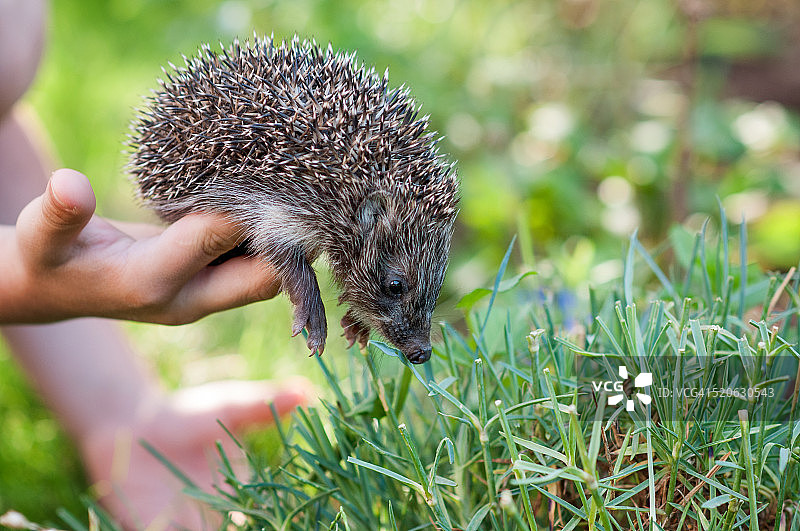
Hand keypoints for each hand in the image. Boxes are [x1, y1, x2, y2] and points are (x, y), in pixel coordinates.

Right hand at [1, 168, 278, 324]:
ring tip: (302, 193)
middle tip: (306, 187)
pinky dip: (271, 244)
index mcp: (152, 284)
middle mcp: (189, 300)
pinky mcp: (209, 288)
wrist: (51, 291)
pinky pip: (255, 270)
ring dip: (287, 244)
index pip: (216, 240)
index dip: (246, 206)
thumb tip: (69, 183)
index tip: (272, 168)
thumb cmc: (48, 258)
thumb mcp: (42, 237)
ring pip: (267, 278)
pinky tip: (280, 207)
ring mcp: (203, 298)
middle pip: (263, 279)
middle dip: (289, 241)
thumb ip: (59, 214)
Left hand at [79, 377, 313, 528]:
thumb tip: (308, 392)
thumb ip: (265, 404)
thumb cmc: (188, 413)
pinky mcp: (149, 529)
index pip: (270, 516)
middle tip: (249, 526)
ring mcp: (184, 526)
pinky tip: (172, 528)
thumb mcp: (229, 407)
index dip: (284, 520)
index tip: (295, 519)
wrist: (131, 422)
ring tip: (209, 529)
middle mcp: (218, 516)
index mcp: (244, 494)